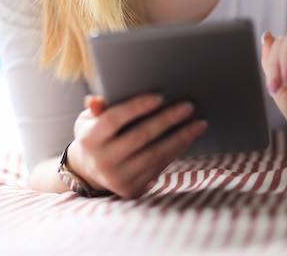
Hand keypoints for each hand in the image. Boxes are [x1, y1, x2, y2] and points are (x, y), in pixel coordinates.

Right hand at [67, 94, 205, 198]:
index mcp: (89, 138)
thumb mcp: (88, 119)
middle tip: (188, 106)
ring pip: (155, 155)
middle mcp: (103, 161)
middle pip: (140, 137)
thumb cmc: (96, 134)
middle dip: (167, 120)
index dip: (136, 107)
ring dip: (180, 138)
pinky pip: (159, 166)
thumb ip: (97, 109)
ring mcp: (118, 178)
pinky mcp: (132, 188)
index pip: (113, 120)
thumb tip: (96, 101)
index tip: (160, 97)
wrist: (90, 170)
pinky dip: (176, 150)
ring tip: (198, 123)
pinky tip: (188, 137)